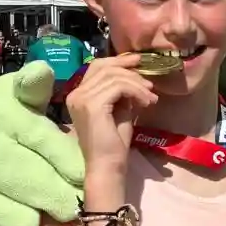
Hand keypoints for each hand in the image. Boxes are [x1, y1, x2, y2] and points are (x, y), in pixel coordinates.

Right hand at [0, 63, 86, 225]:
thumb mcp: (25, 92)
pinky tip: (34, 221)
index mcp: (2, 108)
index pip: (40, 137)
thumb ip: (38, 85)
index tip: (84, 175)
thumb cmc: (12, 112)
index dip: (65, 158)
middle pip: (28, 171)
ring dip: (42, 206)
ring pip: (12, 192)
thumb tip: (42, 71)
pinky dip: (15, 219)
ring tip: (69, 213)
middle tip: (83, 202)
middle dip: (59, 189)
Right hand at [66, 55, 156, 175]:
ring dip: (137, 85)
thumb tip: (135, 78)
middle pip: (105, 67)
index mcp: (78, 94)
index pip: (97, 66)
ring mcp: (81, 98)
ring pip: (114, 76)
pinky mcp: (92, 105)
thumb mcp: (119, 110)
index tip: (139, 62)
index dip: (119, 61)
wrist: (107, 164)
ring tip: (150, 98)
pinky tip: (146, 103)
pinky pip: (119, 87)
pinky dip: (136, 92)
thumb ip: (121, 92)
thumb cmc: (113, 142)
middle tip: (149, 85)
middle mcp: (75, 93)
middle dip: (130, 71)